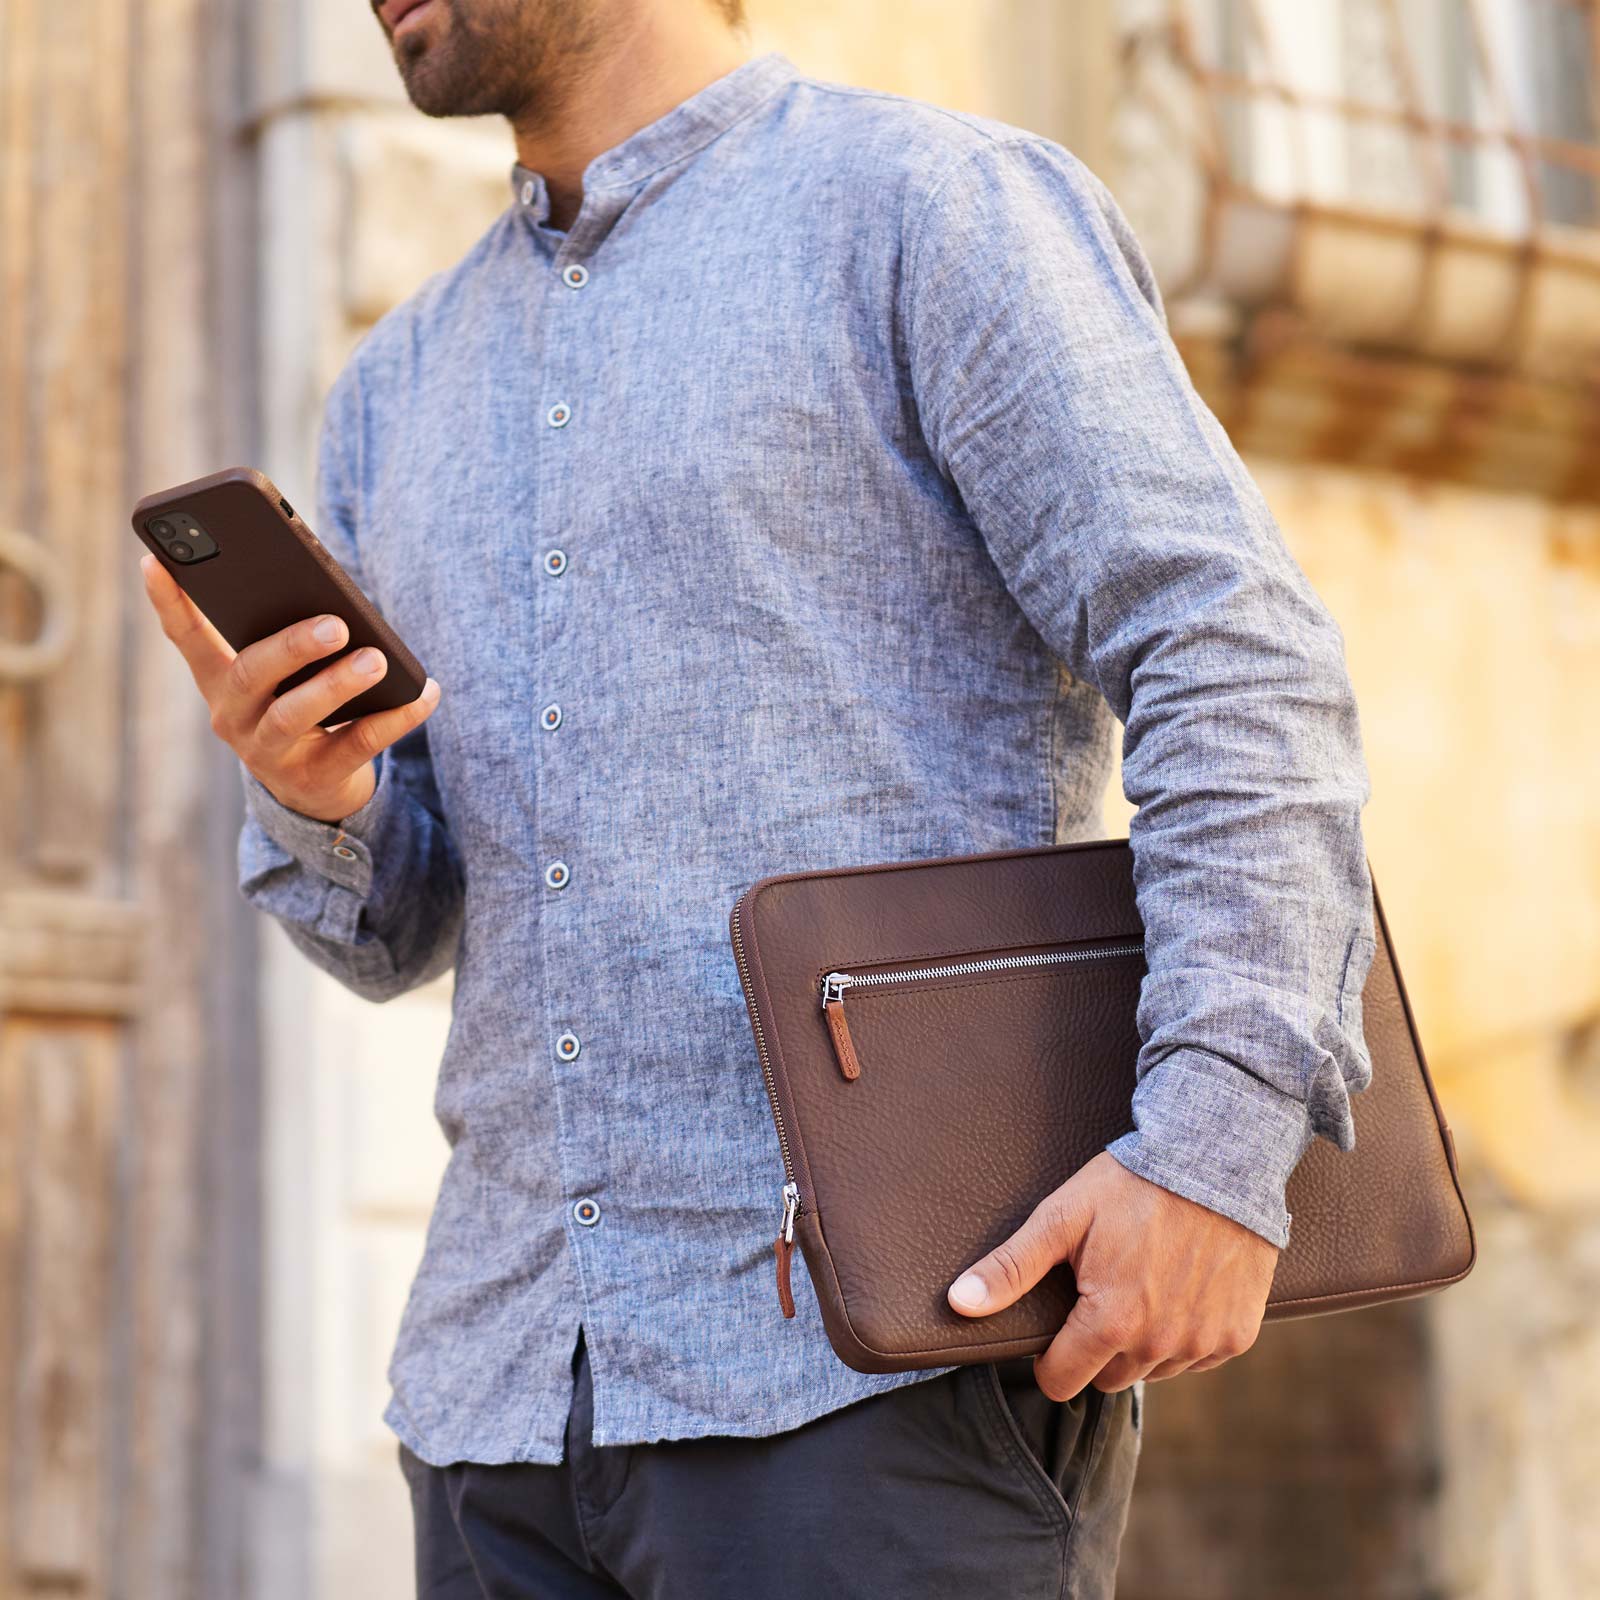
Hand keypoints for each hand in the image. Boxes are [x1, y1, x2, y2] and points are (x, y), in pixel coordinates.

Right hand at [140, 551, 439, 822]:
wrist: (318, 791)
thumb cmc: (303, 709)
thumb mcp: (285, 677)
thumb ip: (291, 641)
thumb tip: (335, 603)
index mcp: (221, 682)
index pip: (188, 639)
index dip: (170, 602)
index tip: (156, 559)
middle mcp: (233, 718)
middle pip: (251, 675)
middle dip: (292, 646)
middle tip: (337, 624)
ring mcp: (269, 753)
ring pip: (294, 715)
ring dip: (336, 684)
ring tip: (376, 659)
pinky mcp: (314, 780)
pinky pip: (357, 745)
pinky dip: (395, 718)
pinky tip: (425, 694)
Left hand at [947, 1151, 1278, 1399]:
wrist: (1217, 1158)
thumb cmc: (1132, 1184)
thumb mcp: (1062, 1217)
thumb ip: (1010, 1267)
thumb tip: (959, 1303)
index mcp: (1110, 1322)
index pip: (1061, 1381)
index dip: (1049, 1356)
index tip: (1057, 1324)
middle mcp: (1159, 1345)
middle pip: (1107, 1377)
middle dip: (1095, 1346)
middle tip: (1101, 1291)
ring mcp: (1203, 1343)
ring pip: (1153, 1370)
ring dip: (1142, 1342)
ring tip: (1142, 1281)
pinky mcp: (1238, 1335)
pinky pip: (1198, 1357)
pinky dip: (1186, 1333)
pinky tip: (1181, 1287)